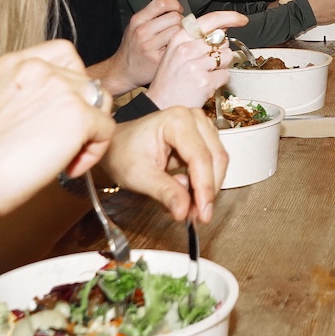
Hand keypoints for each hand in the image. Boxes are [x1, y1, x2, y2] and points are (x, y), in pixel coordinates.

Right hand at [0, 40, 116, 219]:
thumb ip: (15, 94)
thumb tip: (34, 105)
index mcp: (15, 63)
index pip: (65, 54)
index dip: (71, 83)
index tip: (62, 109)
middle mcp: (40, 69)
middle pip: (86, 82)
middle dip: (81, 113)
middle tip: (62, 142)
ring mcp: (61, 90)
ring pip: (100, 103)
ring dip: (90, 131)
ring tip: (66, 156)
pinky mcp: (78, 116)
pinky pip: (105, 130)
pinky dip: (94, 152)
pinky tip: (70, 167)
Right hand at [91, 0, 184, 95]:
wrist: (123, 71)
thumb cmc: (133, 47)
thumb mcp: (139, 24)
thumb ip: (154, 9)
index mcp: (137, 20)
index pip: (161, 3)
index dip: (174, 4)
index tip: (178, 8)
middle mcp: (142, 32)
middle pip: (174, 17)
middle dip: (180, 20)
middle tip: (177, 26)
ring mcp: (150, 46)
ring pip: (178, 31)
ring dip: (181, 34)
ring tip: (175, 38)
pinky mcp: (158, 59)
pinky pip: (176, 47)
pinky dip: (178, 47)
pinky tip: (173, 49)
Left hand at [102, 106, 228, 222]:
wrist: (117, 146)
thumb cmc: (123, 153)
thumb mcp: (140, 176)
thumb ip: (165, 193)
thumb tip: (185, 211)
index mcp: (177, 121)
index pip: (200, 158)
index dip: (204, 188)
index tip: (203, 214)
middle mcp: (193, 119)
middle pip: (215, 159)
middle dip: (207, 191)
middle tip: (197, 216)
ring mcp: (200, 128)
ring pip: (217, 163)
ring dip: (207, 188)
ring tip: (188, 206)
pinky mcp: (202, 139)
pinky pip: (212, 164)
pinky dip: (204, 183)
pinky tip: (189, 195)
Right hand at [145, 10, 248, 108]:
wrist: (161, 105)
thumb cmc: (169, 80)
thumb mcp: (175, 51)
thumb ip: (196, 38)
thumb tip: (222, 26)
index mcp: (179, 38)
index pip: (210, 20)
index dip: (230, 17)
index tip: (241, 19)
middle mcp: (186, 49)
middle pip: (222, 40)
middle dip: (219, 50)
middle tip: (204, 62)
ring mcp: (196, 65)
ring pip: (227, 56)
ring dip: (221, 66)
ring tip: (204, 73)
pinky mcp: (205, 81)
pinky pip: (226, 74)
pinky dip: (219, 80)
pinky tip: (205, 83)